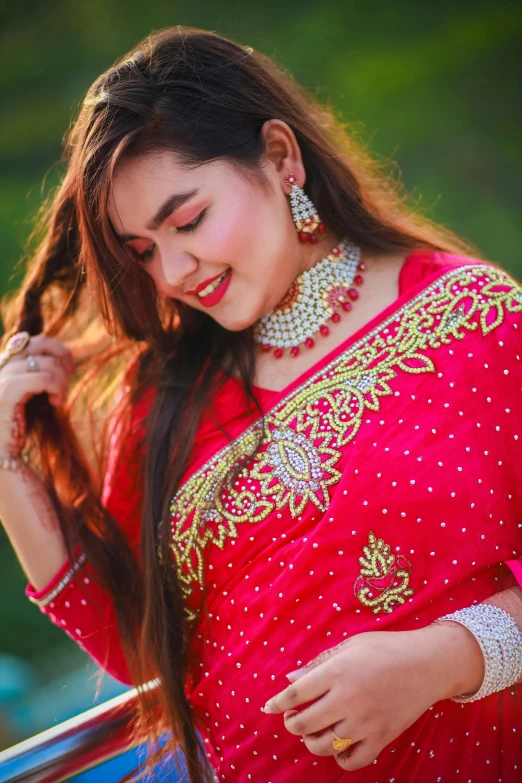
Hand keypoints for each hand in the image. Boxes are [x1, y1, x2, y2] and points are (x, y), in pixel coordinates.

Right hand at [0, 333, 73, 455]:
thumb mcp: (30, 394)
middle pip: (39, 343)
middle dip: (62, 355)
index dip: (54, 347)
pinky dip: (57, 388)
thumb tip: (59, 357)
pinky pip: (43, 378)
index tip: (67, 368)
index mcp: (2, 366)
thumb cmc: (18, 427)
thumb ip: (38, 374)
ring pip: (46, 363)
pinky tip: (56, 403)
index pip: (31, 339)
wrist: (1, 454)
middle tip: (70, 374)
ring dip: (62, 381)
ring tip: (59, 400)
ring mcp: (0, 379)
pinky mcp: (6, 393)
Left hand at [262, 623, 483, 770]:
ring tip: (313, 731)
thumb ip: (319, 663)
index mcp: (337, 671)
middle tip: (293, 717)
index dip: (277, 702)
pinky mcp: (381, 737)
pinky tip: (339, 745)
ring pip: (323, 745)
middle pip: (304, 723)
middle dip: (292, 723)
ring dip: (311, 741)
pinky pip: (351, 760)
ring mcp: (365, 722)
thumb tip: (290, 678)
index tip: (268, 707)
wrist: (428, 663)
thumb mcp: (350, 645)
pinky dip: (340, 758)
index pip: (296, 694)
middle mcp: (348, 699)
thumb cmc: (386, 648)